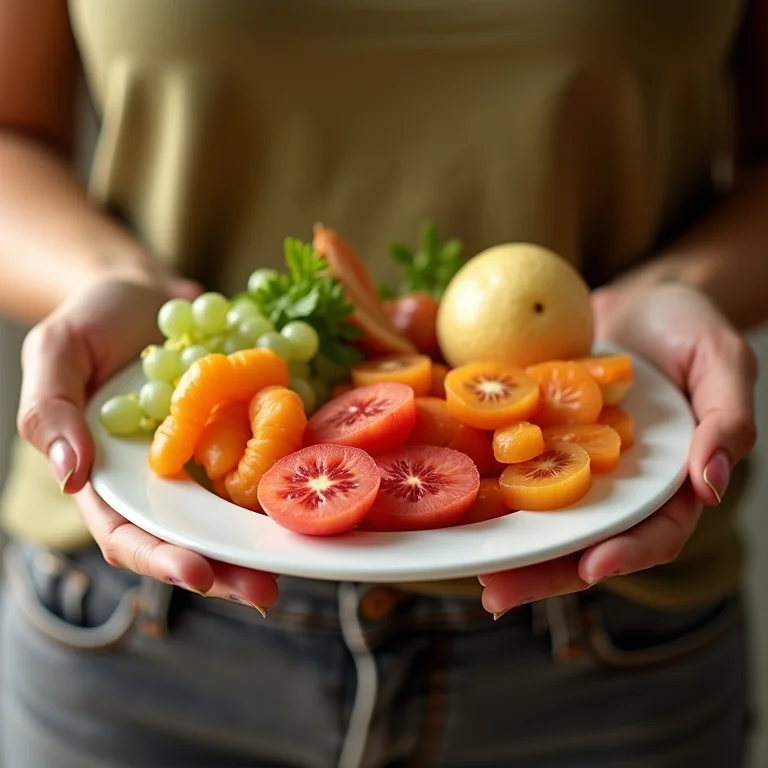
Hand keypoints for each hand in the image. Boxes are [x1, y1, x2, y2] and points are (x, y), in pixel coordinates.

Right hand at [17, 276, 278, 612]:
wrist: (146, 297)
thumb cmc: (92, 323)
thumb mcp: (57, 354)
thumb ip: (52, 412)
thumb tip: (71, 476)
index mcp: (109, 478)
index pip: (127, 534)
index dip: (158, 560)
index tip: (195, 575)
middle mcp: (161, 482)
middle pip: (190, 538)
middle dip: (225, 569)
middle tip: (263, 591)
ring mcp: (204, 461)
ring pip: (233, 514)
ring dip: (262, 541)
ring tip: (297, 560)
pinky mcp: (239, 435)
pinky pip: (262, 465)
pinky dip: (284, 484)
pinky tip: (314, 497)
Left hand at [480, 283, 758, 615]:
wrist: (633, 301)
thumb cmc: (686, 328)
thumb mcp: (721, 363)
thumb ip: (727, 420)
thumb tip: (710, 483)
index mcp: (665, 482)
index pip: (653, 531)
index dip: (627, 553)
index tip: (592, 566)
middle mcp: (614, 485)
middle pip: (582, 539)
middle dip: (544, 571)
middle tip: (499, 594)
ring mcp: (570, 463)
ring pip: (539, 516)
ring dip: (505, 545)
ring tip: (467, 569)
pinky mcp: (535, 438)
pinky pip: (509, 466)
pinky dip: (484, 486)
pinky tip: (450, 499)